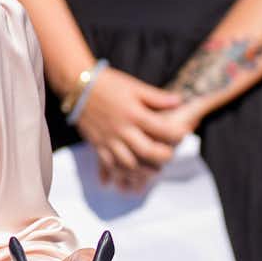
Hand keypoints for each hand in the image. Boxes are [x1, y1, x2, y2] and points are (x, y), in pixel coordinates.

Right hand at [73, 69, 185, 192]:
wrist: (79, 87)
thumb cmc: (109, 84)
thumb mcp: (135, 87)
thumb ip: (157, 97)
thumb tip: (179, 101)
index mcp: (134, 114)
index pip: (162, 130)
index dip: (176, 135)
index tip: (182, 135)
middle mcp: (122, 130)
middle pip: (147, 152)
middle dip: (162, 157)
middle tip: (169, 156)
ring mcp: (109, 140)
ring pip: (128, 164)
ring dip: (144, 171)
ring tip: (153, 170)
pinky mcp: (98, 146)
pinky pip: (109, 165)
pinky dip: (119, 174)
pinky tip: (128, 176)